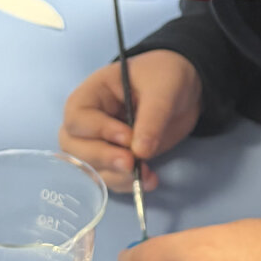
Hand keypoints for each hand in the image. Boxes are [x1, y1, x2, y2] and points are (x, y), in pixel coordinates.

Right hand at [58, 51, 202, 191]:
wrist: (185, 91)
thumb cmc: (165, 77)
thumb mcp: (163, 89)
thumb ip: (152, 118)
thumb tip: (140, 152)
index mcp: (92, 94)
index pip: (77, 118)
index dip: (99, 131)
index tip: (128, 137)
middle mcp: (88, 121)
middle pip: (74, 147)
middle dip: (102, 159)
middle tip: (131, 163)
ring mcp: (100, 143)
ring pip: (90, 168)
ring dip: (116, 176)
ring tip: (146, 174)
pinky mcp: (116, 159)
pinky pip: (110, 178)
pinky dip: (127, 184)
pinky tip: (150, 180)